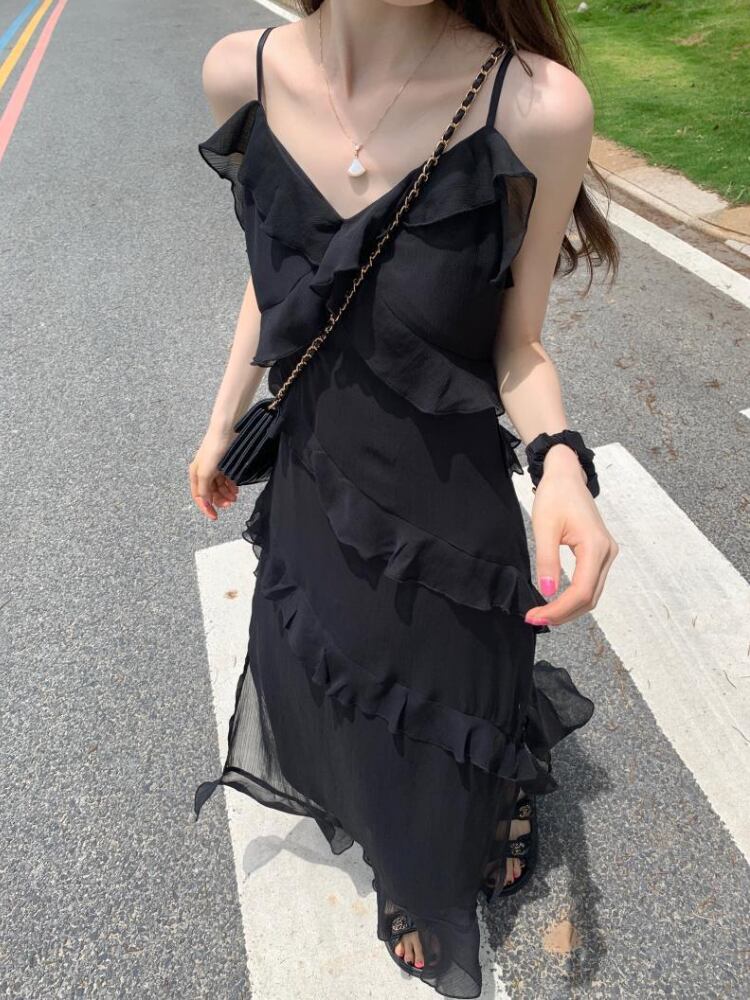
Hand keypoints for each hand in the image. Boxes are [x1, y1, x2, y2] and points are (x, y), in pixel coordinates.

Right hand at [188, 429, 239, 520]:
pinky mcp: (223, 464)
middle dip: (220, 500)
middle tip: (231, 504)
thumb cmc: (214, 449)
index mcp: (195, 474)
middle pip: (210, 493)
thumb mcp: (206, 472)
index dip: (206, 508)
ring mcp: (213, 468)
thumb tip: (205, 503)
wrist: (226, 430)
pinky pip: (226, 479)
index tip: (215, 517)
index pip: (199, 497)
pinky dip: (230, 485)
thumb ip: (204, 489)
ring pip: (219, 487)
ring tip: (235, 496)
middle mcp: (203, 472)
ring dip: (226, 494)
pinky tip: (236, 488)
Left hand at [523, 444, 618, 625]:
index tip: (535, 616)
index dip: (559, 609)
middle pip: (589, 598)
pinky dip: (574, 597)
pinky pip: (590, 583)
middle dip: (563, 614)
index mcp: (595, 546)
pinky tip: (556, 601)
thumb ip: (547, 561)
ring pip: (592, 594)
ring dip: (569, 608)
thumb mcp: (544, 528)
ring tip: (543, 614)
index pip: (581, 591)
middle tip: (535, 619)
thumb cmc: (555, 496)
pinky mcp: (601, 553)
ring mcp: (607, 553)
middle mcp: (607, 552)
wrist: (566, 476)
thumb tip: (548, 592)